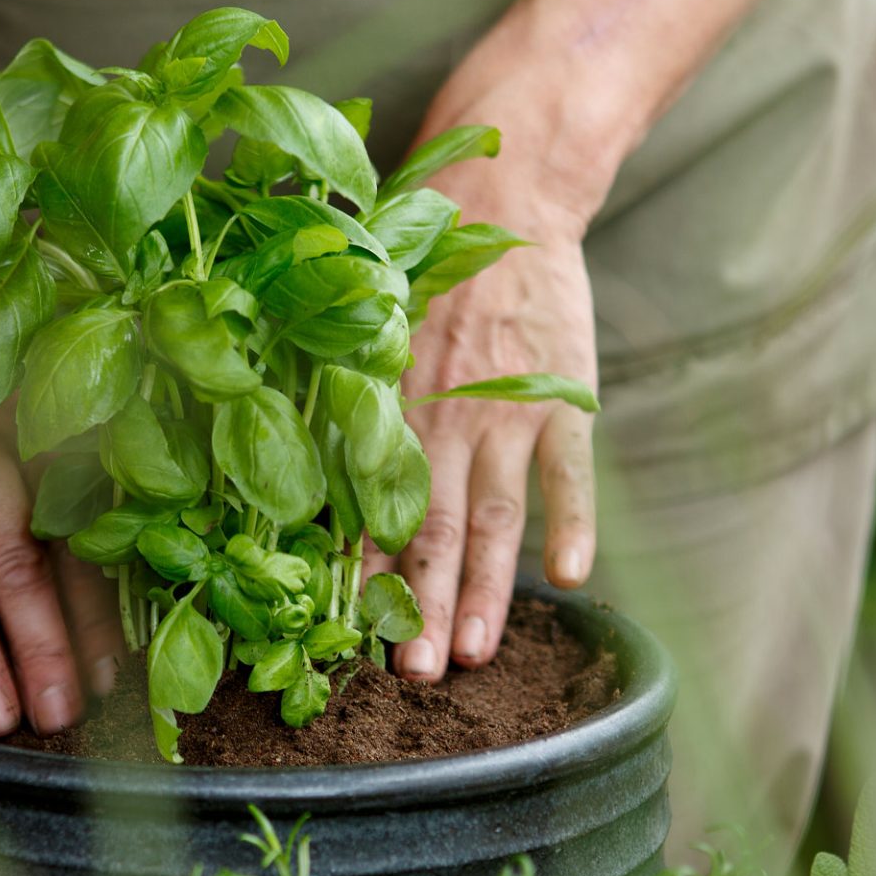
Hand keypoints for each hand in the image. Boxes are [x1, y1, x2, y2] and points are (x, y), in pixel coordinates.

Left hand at [369, 188, 597, 680]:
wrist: (503, 201)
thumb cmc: (420, 272)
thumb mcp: (363, 331)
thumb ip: (342, 403)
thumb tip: (301, 479)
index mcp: (386, 407)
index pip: (371, 508)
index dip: (364, 576)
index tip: (354, 638)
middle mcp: (442, 418)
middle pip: (430, 530)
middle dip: (419, 606)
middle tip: (412, 674)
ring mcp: (507, 411)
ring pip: (494, 518)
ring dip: (484, 589)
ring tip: (473, 654)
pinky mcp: (564, 397)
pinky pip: (571, 473)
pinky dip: (574, 523)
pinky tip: (570, 577)